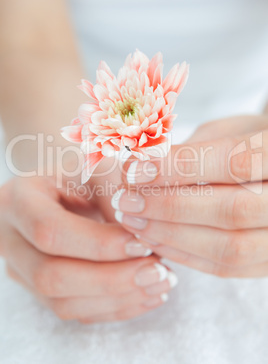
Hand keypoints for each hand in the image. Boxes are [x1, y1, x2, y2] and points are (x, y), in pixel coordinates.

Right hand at [0, 175, 176, 322]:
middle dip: (111, 279)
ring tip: (161, 282)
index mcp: (19, 200)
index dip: (98, 244)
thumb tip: (144, 236)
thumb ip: (116, 195)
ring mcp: (22, 270)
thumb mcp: (96, 170)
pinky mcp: (40, 290)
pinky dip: (116, 308)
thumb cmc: (82, 176)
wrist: (63, 191)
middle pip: (52, 276)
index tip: (142, 243)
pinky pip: (74, 311)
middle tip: (158, 270)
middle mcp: (11, 239)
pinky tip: (148, 294)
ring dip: (119, 298)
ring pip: (62, 303)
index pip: (50, 231)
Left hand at [111, 114, 267, 277]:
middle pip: (231, 210)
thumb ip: (193, 149)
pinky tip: (153, 239)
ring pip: (230, 247)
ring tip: (133, 221)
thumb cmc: (250, 142)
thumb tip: (140, 168)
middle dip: (170, 207)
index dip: (180, 168)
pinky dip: (185, 255)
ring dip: (172, 235)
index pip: (234, 162)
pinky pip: (227, 268)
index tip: (135, 170)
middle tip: (127, 201)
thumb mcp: (229, 131)